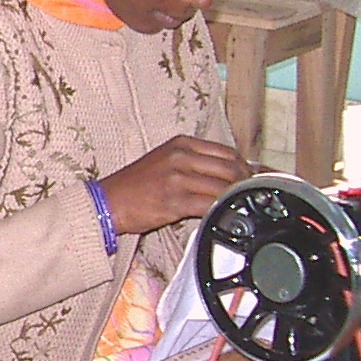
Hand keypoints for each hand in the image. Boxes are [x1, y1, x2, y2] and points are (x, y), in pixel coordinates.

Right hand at [98, 135, 250, 236]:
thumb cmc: (136, 185)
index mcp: (181, 144)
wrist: (107, 202)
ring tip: (239, 208)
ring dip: (236, 200)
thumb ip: (196, 162)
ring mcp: (177, 178)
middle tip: (250, 198)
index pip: (228, 152)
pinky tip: (223, 216)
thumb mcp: (165, 160)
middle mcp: (180, 157)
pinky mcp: (175, 201)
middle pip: (231, 168)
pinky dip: (221, 212)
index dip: (246, 168)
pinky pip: (210, 206)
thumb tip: (231, 172)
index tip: (253, 181)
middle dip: (246, 185)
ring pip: (223, 187)